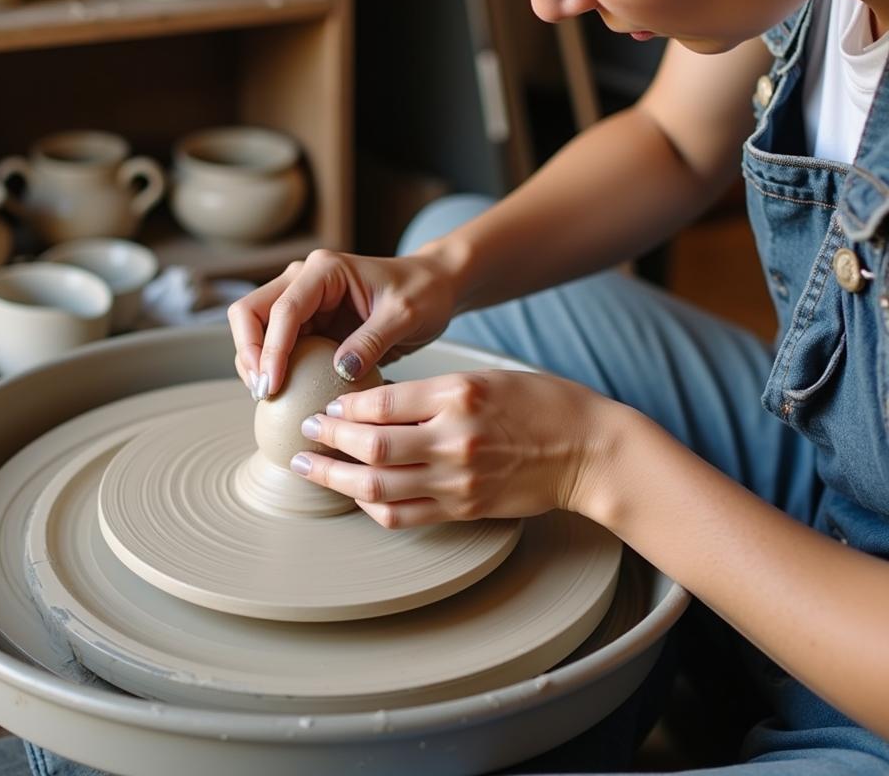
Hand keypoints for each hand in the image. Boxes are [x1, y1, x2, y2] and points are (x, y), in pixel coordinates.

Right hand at [227, 247, 458, 398]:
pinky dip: (272, 367)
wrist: (434, 288)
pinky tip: (282, 394)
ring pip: (257, 329)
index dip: (271, 349)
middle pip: (251, 312)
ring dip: (255, 362)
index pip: (283, 308)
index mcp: (324, 270)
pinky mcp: (309, 323)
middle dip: (249, 352)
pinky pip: (277, 345)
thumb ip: (373, 340)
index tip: (272, 386)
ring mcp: (303, 301)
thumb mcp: (405, 315)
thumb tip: (339, 371)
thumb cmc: (423, 293)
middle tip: (262, 392)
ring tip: (267, 398)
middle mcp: (304, 280)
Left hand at [290, 369, 617, 527]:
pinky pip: (406, 514)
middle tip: (304, 432)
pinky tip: (356, 495)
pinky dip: (372, 506)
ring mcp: (459, 479)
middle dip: (328, 439)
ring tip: (309, 467)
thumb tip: (372, 403)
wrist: (588, 450)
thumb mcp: (484, 378)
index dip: (343, 406)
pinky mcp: (465, 508)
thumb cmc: (540, 403)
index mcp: (458, 395)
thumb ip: (430, 392)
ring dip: (335, 478)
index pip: (381, 402)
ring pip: (378, 486)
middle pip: (370, 445)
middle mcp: (455, 438)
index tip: (325, 405)